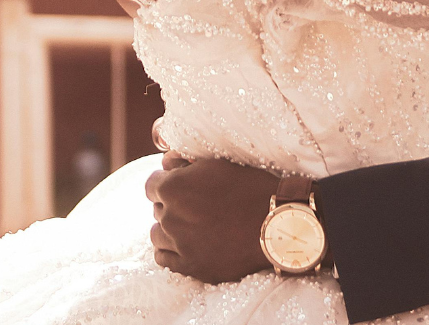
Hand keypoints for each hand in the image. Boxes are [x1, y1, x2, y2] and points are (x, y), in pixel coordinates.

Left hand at [145, 155, 277, 281]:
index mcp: (173, 187)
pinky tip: (185, 244)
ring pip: (157, 234)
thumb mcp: (216, 164)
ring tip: (191, 226)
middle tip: (196, 205)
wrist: (276, 224)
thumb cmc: (250, 188)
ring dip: (169, 228)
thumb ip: (184, 162)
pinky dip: (170, 250)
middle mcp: (169, 216)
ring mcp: (178, 244)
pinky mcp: (189, 267)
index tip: (182, 187)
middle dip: (172, 205)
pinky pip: (163, 259)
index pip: (152, 185)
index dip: (167, 184)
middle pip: (158, 209)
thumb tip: (165, 163)